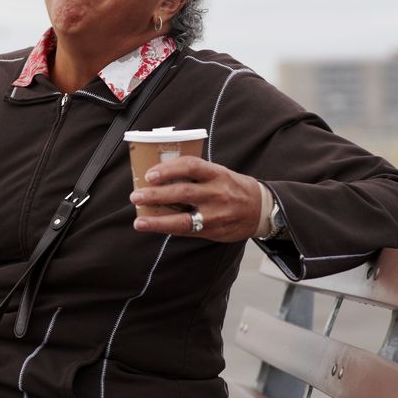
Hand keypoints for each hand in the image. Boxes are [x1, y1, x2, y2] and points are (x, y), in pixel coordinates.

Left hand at [129, 156, 261, 242]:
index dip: (168, 170)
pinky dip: (168, 229)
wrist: (260, 208)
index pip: (190, 166)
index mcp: (217, 173)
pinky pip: (187, 231)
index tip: (150, 175)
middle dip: (155, 195)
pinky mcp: (213, 230)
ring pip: (183, 218)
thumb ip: (195, 174)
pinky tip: (153, 227)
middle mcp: (217, 193)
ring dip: (157, 220)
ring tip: (139, 220)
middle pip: (182, 193)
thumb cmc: (232, 187)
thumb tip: (159, 175)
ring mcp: (216, 214)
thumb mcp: (219, 173)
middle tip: (136, 196)